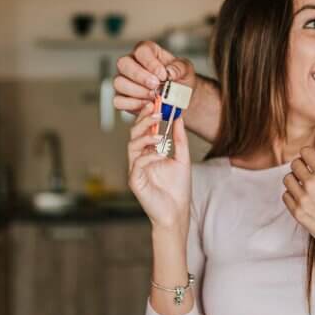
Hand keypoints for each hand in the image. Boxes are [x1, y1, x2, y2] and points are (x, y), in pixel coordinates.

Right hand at [114, 40, 197, 112]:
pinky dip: (133, 104)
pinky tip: (147, 104)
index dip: (151, 63)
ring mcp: (124, 80)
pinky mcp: (122, 97)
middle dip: (140, 76)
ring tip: (154, 96)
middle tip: (156, 85)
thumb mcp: (186, 70)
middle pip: (123, 64)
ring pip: (119, 82)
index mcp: (147, 52)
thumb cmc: (179, 79)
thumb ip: (179, 68)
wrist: (179, 98)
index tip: (163, 75)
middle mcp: (131, 63)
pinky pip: (118, 101)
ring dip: (137, 91)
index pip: (141, 51)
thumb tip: (169, 72)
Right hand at [128, 101, 191, 232]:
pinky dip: (148, 157)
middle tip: (154, 109)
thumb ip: (179, 138)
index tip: (156, 102)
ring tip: (158, 133)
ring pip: (132, 145)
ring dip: (145, 136)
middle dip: (144, 120)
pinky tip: (159, 156)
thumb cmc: (178, 188)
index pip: (145, 130)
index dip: (148, 116)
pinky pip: (137, 163)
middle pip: (135, 134)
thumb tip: (179, 117)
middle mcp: (140, 158)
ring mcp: (135, 169)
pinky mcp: (134, 180)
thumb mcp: (182, 158)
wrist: (177, 211)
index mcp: (150, 152)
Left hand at [282, 138, 314, 282]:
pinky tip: (305, 199)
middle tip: (312, 175)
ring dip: (295, 180)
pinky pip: (286, 196)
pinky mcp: (297, 213)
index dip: (310, 155)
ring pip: (287, 179)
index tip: (314, 161)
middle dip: (302, 166)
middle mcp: (312, 184)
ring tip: (307, 187)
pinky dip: (293, 195)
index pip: (305, 152)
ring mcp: (303, 200)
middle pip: (295, 163)